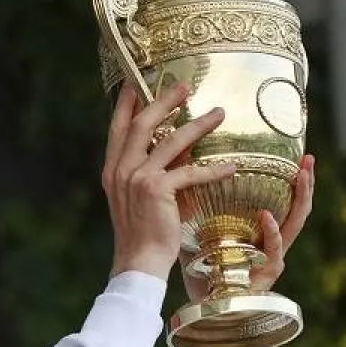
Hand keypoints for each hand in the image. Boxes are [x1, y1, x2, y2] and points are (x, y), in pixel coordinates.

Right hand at [104, 81, 234, 279]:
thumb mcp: (139, 197)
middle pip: (143, 124)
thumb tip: (177, 150)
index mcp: (113, 170)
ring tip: (219, 113)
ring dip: (198, 125)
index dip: (127, 105)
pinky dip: (213, 170)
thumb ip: (150, 172)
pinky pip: (191, 172)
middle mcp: (122, 170)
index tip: (136, 84)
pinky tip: (232, 166)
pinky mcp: (158, 191)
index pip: (118, 129)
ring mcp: (138, 179)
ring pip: (171, 142)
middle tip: (184, 86)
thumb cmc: (143, 234)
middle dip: (163, 101)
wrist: (139, 262)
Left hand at [182, 154, 315, 304]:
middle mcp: (274, 244)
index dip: (292, 178)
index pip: (285, 200)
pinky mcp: (268, 274)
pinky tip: (267, 214)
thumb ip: (200, 208)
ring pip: (296, 225)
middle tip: (308, 158)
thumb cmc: (204, 272)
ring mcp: (275, 258)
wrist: (206, 307)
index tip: (297, 154)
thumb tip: (184, 173)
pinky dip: (271, 232)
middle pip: (299, 208)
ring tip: (301, 176)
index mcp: (263, 233)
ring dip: (301, 199)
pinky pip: (274, 250)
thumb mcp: (203, 233)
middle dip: (307, 183)